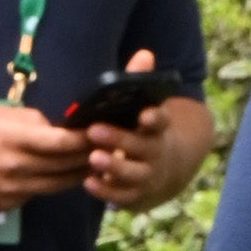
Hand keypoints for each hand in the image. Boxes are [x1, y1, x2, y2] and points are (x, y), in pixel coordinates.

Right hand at [0, 100, 88, 209]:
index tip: (99, 132)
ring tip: (92, 165)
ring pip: (57, 184)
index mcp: (14, 138)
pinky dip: (51, 184)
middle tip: (106, 149)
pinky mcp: (8, 204)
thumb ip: (30, 119)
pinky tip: (59, 176)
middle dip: (88, 156)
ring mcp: (12, 188)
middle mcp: (16, 166)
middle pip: (65, 165)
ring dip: (78, 175)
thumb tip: (56, 127)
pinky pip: (38, 193)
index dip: (85, 139)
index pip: (61, 142)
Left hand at [80, 55, 209, 206]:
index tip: (144, 114)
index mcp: (158, 128)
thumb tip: (144, 54)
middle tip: (95, 131)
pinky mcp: (136, 194)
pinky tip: (88, 182)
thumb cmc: (142, 133)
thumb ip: (140, 84)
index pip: (161, 121)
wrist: (162, 170)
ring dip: (113, 166)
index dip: (154, 118)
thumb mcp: (143, 109)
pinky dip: (106, 190)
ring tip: (94, 158)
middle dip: (120, 140)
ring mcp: (147, 175)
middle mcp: (155, 151)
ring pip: (133, 173)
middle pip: (141, 147)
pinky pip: (122, 196)